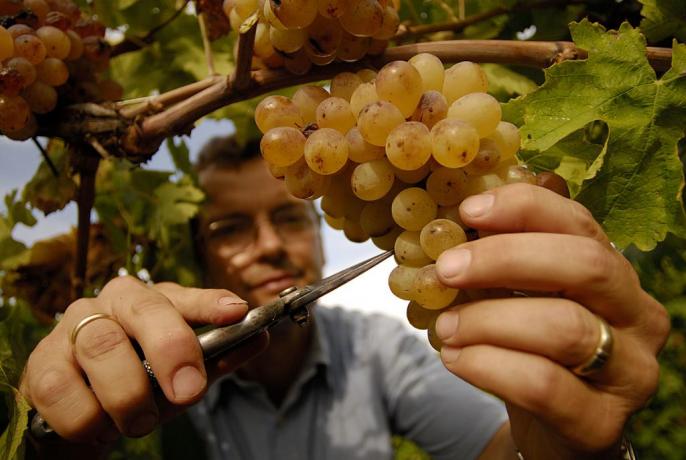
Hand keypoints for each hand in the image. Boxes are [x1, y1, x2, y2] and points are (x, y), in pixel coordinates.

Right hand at [20, 276, 267, 444]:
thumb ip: (217, 356)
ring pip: (102, 348)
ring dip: (128, 396)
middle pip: (143, 312)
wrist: (79, 413)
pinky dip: (87, 417)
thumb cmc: (137, 382)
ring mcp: (72, 329)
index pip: (182, 296)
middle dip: (172, 350)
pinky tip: (97, 424)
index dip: (209, 302)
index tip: (236, 312)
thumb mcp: (180, 373)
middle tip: (188, 392)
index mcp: (150, 302)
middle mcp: (112, 305)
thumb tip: (260, 337)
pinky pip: (63, 389)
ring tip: (139, 422)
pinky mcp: (41, 364)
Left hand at [434, 183, 668, 458]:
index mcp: (614, 272)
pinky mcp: (603, 422)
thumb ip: (503, 258)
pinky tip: (455, 358)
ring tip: (444, 326)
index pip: (580, 223)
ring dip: (487, 320)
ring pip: (563, 327)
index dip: (525, 208)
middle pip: (584, 266)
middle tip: (448, 268)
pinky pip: (542, 384)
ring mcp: (630, 370)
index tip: (470, 211)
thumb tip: (460, 213)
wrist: (550, 425)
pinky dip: (487, 365)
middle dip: (505, 259)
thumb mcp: (519, 296)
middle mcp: (637, 315)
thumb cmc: (531, 347)